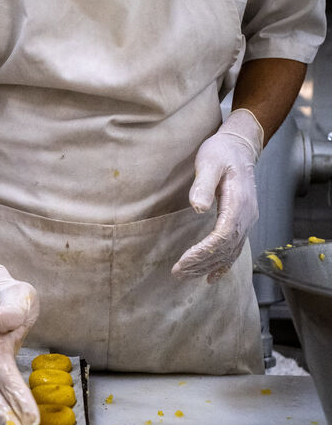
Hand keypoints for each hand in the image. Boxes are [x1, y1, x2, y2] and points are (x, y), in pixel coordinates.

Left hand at [172, 109, 263, 282]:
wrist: (240, 147)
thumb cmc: (222, 152)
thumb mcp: (209, 161)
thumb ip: (203, 183)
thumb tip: (198, 207)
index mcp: (239, 202)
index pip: (222, 236)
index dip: (203, 252)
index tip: (183, 261)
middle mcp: (246, 215)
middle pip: (225, 248)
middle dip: (201, 263)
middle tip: (178, 272)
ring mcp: (246, 220)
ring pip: (230, 251)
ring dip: (208, 266)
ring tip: (186, 274)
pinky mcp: (242, 221)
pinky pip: (235, 248)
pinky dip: (223, 265)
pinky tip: (211, 277)